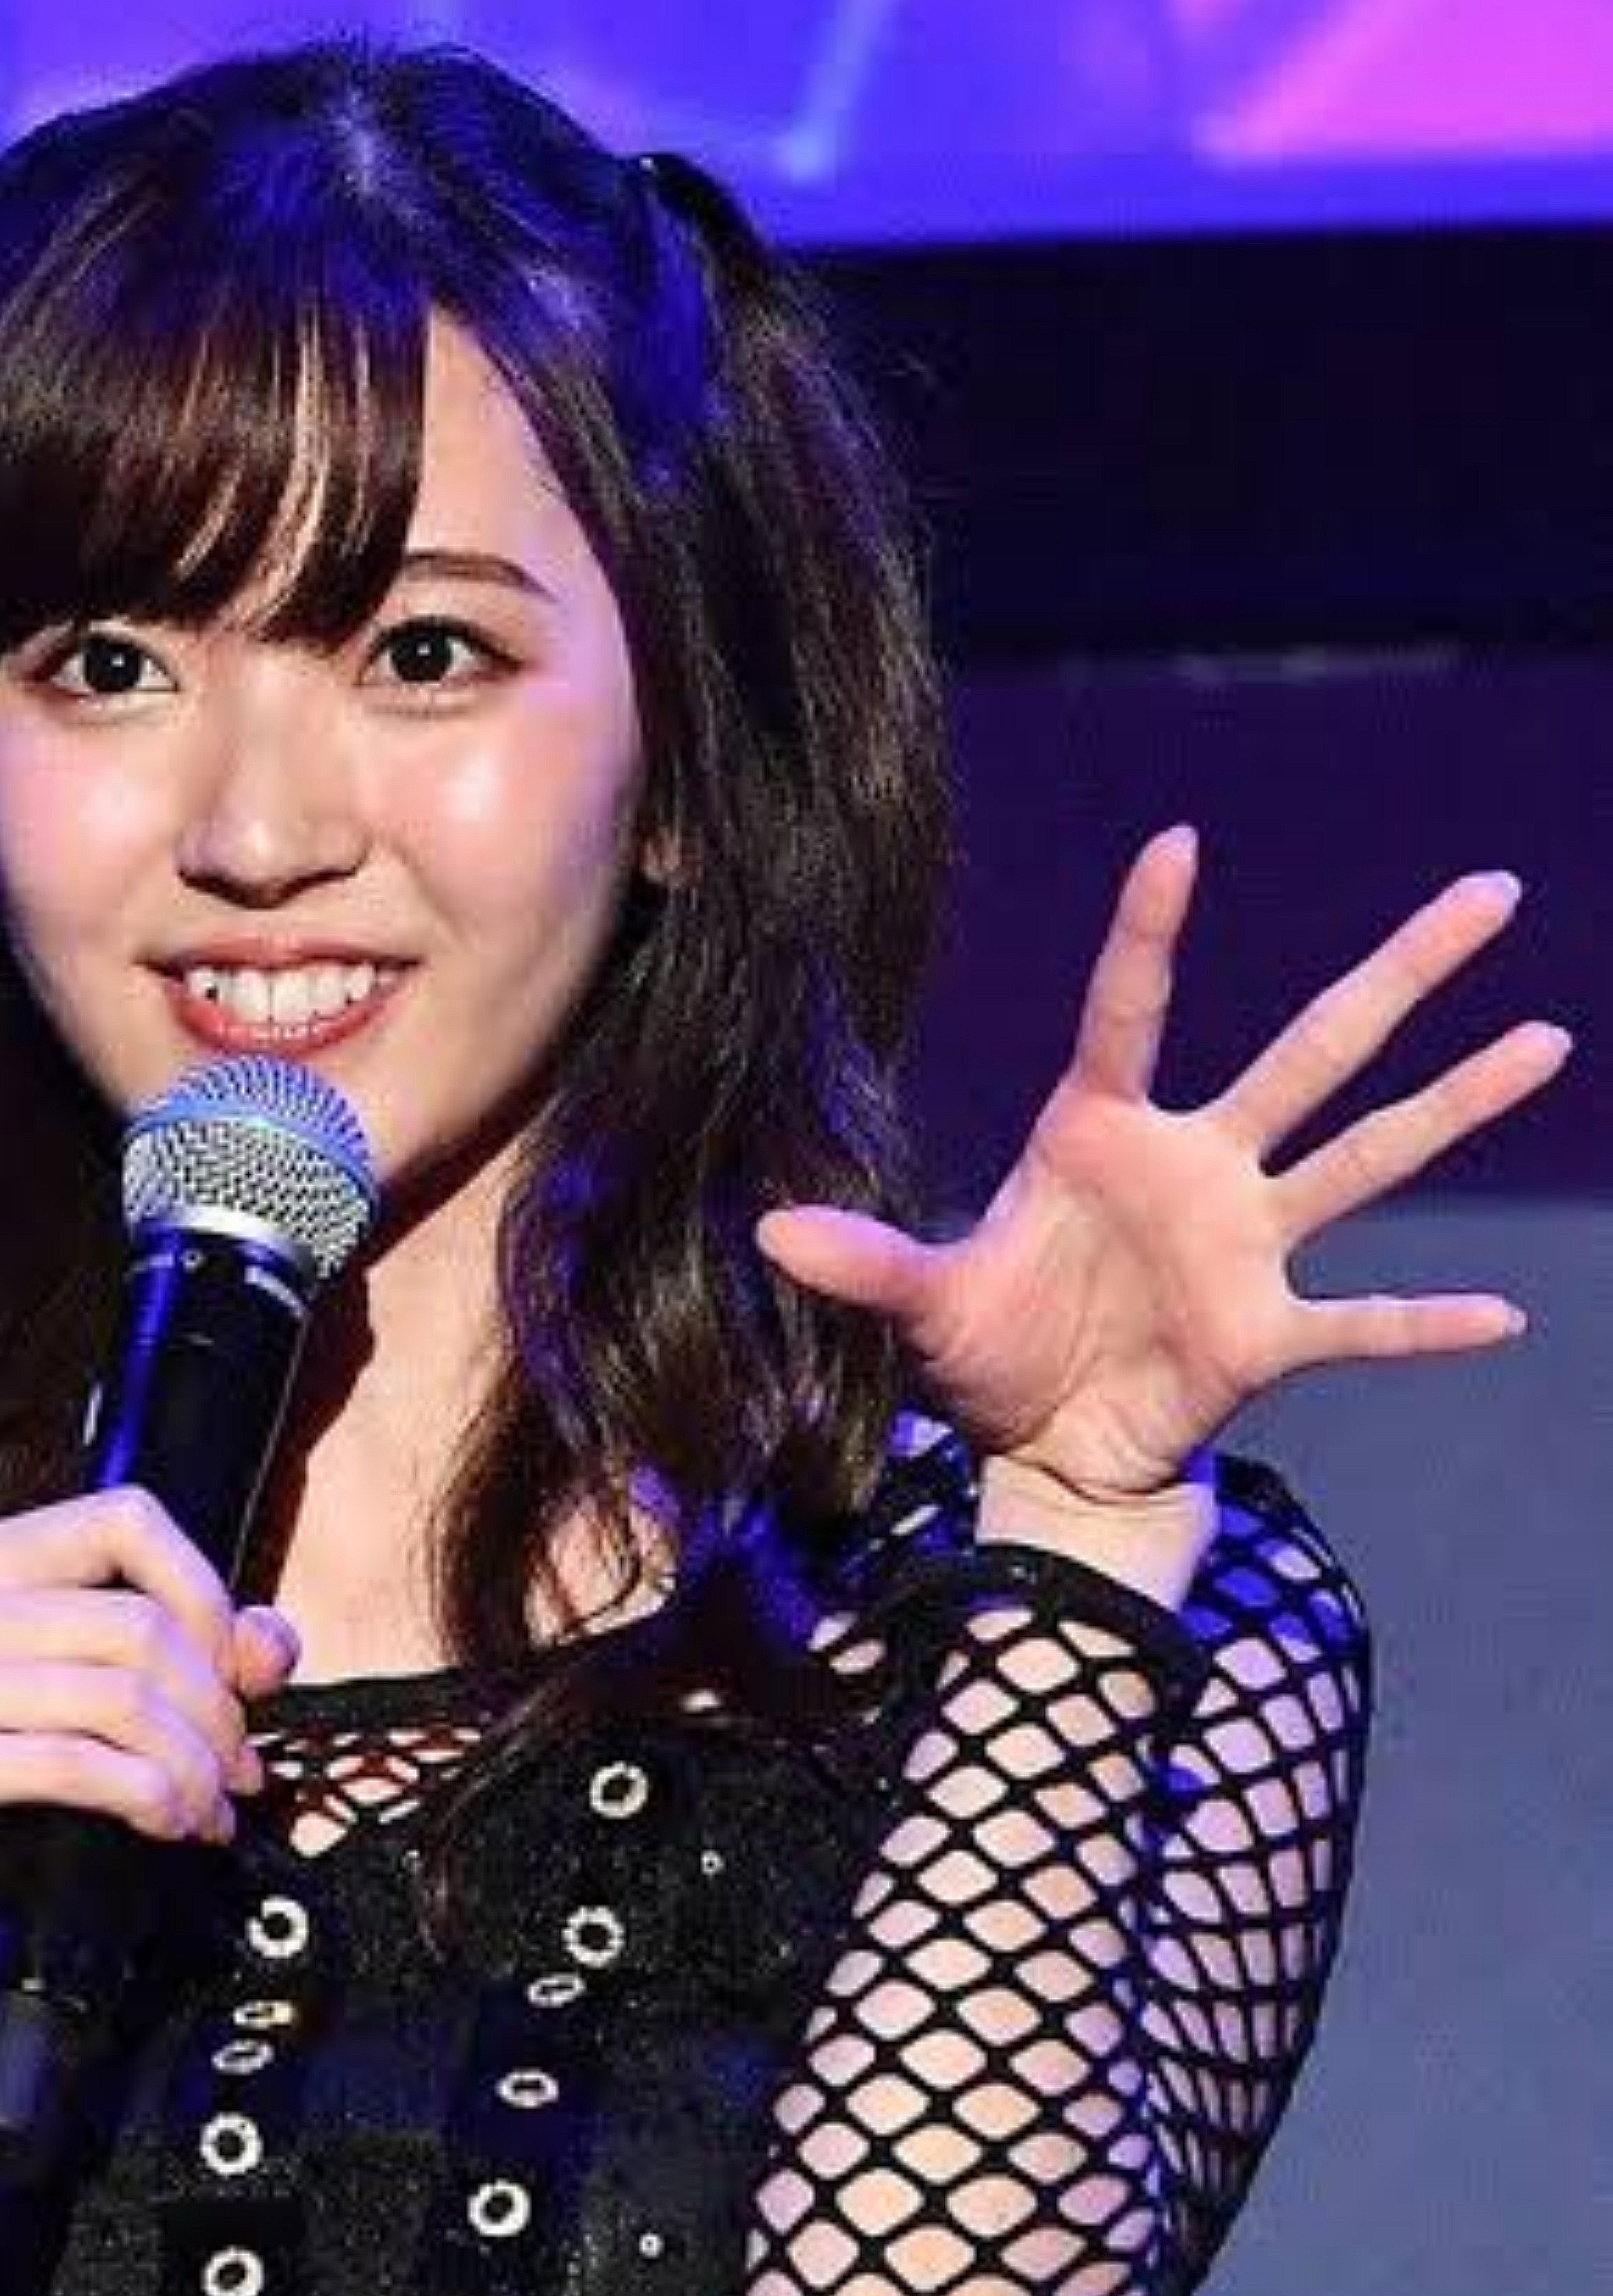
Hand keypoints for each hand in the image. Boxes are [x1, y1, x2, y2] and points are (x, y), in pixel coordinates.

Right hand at [0, 1486, 300, 1971]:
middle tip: (238, 1772)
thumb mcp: (133, 1698)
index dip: (203, 1594)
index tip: (235, 1676)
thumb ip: (208, 1652)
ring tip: (210, 1809)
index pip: (124, 1521)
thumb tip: (270, 1644)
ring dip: (190, 1766)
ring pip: (116, 1696)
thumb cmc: (45, 1790)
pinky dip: (148, 1797)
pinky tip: (171, 1827)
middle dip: (211, 1710)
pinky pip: (75, 1764)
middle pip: (133, 1624)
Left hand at [754, 831, 1563, 1496]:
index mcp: (1102, 1136)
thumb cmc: (989, 1355)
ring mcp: (1247, 1243)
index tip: (1177, 843)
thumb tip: (761, 1233)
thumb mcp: (920, 1305)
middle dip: (1399, 974)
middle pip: (1313, 1051)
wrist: (1041, 1452)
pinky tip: (1504, 1320)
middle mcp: (1197, 1167)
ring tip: (1546, 1035)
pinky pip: (1363, 1322)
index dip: (1150, 933)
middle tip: (1492, 890)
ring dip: (1457, 1101)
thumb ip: (860, 1262)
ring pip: (1369, 1152)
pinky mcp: (1270, 1331)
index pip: (1132, 1010)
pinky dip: (1426, 1324)